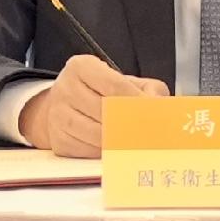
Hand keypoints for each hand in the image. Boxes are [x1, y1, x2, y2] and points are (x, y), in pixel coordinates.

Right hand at [18, 50, 164, 157]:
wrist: (64, 105)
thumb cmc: (100, 92)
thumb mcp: (124, 79)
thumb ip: (149, 89)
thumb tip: (161, 108)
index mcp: (81, 67)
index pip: (116, 86)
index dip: (139, 103)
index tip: (156, 115)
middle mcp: (65, 89)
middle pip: (107, 113)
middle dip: (134, 125)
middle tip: (154, 133)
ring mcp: (58, 116)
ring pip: (98, 136)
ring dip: (123, 142)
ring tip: (140, 142)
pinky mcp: (58, 140)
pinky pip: (89, 152)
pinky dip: (108, 153)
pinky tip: (119, 148)